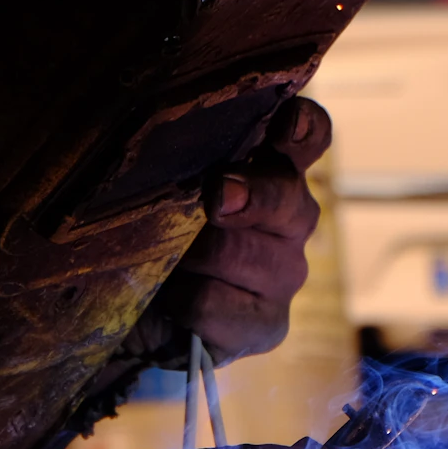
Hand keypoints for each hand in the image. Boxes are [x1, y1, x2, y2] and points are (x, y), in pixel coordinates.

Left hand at [127, 97, 330, 366]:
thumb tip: (171, 146)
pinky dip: (184, 302)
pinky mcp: (267, 324)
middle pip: (286, 196)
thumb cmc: (152, 235)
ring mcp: (284, 273)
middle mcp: (290, 218)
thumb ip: (175, 162)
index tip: (285, 124)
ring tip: (167, 262)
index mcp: (270, 170)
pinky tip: (171, 303)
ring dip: (194, 255)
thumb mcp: (157, 190)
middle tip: (218, 197)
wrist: (138, 317)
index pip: (308, 138)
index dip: (303, 128)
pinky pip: (217, 305)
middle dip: (251, 195)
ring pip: (243, 253)